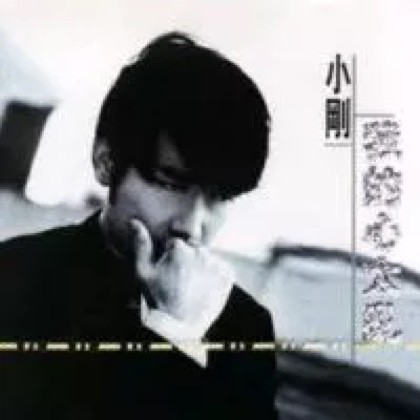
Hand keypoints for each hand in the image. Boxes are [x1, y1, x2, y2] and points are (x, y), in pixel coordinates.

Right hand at [130, 219, 232, 338]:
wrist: (180, 327)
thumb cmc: (158, 299)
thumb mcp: (143, 272)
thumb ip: (141, 244)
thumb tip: (134, 221)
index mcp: (179, 247)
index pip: (176, 244)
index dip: (171, 258)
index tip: (169, 272)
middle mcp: (201, 252)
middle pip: (193, 249)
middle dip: (187, 260)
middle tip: (180, 281)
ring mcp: (216, 264)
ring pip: (207, 259)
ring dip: (201, 268)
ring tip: (192, 287)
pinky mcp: (227, 276)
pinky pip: (220, 269)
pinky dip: (214, 276)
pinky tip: (203, 289)